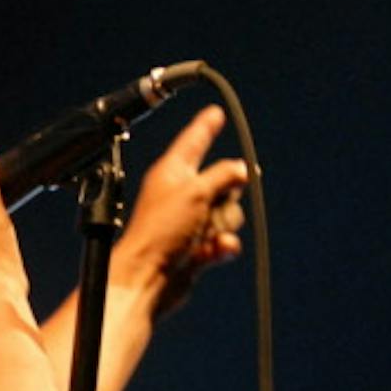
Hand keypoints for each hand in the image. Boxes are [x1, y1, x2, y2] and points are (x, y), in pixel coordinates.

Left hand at [117, 105, 248, 317]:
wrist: (150, 278)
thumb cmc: (160, 232)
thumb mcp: (195, 192)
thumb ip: (222, 176)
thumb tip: (241, 169)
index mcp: (171, 173)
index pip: (193, 142)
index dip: (205, 127)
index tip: (216, 112)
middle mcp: (179, 194)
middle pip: (222, 183)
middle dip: (226, 197)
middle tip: (208, 208)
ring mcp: (189, 222)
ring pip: (228, 213)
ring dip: (223, 225)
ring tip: (204, 235)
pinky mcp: (196, 247)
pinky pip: (224, 240)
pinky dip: (222, 246)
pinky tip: (213, 252)